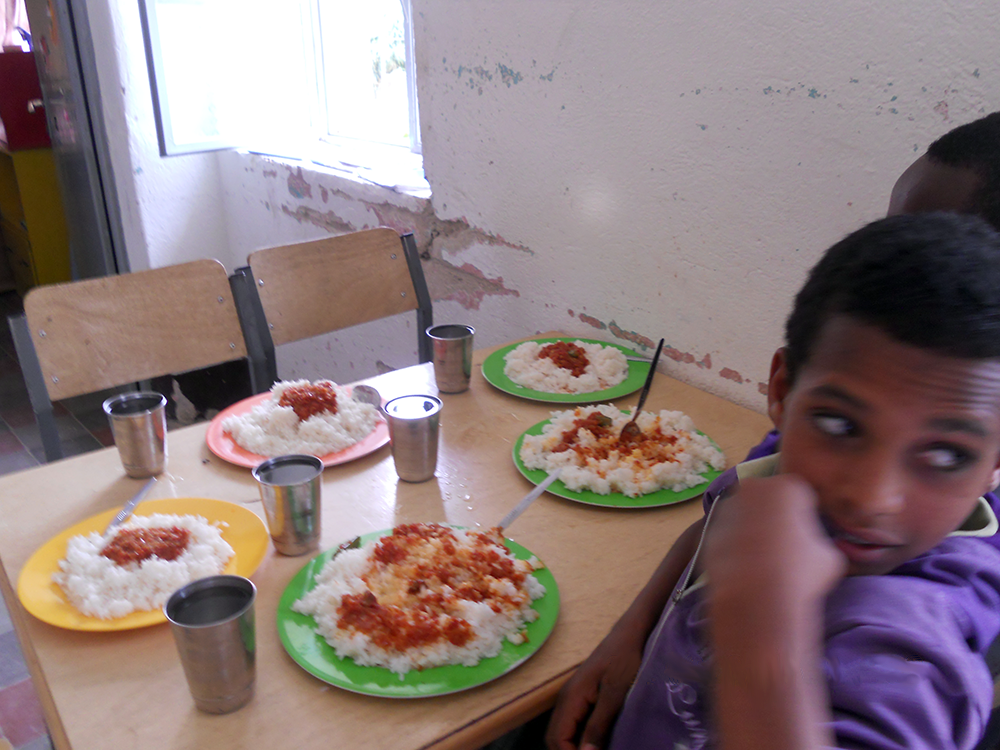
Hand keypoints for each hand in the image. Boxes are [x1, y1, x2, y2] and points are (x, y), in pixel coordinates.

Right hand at [546, 616, 646, 749]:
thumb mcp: (614, 694)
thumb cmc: (624, 659)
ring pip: (563, 731)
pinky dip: (579, 738)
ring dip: (573, 746)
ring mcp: (573, 697)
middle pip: (555, 737)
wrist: (630, 633)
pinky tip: (595, 743)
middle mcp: (567, 699)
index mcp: (571, 698)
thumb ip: (597, 725)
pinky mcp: (582, 696)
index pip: (557, 738)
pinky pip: (573, 723)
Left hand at [705, 474, 845, 614]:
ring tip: (764, 561)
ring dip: (752, 529)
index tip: (806, 535)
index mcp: (786, 487)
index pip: (800, 495)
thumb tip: (816, 549)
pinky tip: (745, 569)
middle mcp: (752, 490)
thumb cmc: (800, 572)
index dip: (805, 515)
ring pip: (745, 515)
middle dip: (775, 516)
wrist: (756, 598)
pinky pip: (728, 536)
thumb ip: (822, 543)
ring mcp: (726, 510)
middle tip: (785, 545)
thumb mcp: (830, 556)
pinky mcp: (709, 532)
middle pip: (768, 499)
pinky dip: (735, 546)